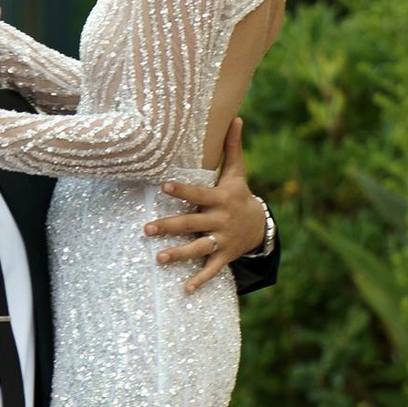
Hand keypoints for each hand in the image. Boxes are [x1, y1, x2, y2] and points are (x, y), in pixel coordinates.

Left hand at [144, 120, 271, 294]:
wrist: (260, 225)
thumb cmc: (240, 195)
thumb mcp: (238, 173)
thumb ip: (232, 147)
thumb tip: (236, 116)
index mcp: (220, 199)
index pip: (198, 193)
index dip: (182, 189)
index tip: (164, 185)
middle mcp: (220, 220)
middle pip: (192, 224)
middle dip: (170, 226)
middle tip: (147, 228)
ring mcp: (222, 240)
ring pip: (198, 248)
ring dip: (179, 254)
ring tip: (159, 258)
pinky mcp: (224, 256)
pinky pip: (211, 270)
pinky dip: (199, 280)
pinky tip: (184, 290)